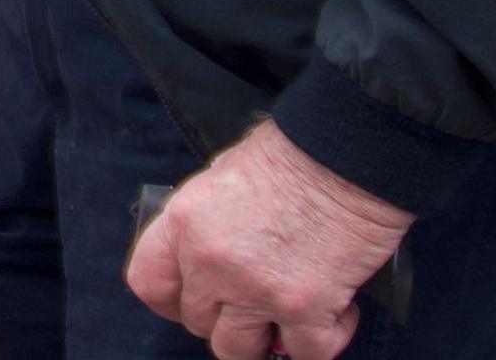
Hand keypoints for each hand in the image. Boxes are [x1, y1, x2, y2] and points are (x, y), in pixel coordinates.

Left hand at [125, 122, 413, 358]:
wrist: (345, 155)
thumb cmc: (292, 156)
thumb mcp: (221, 177)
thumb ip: (205, 222)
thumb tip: (205, 252)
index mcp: (184, 224)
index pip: (149, 283)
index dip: (171, 301)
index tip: (190, 303)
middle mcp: (210, 262)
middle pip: (197, 321)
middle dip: (225, 318)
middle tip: (253, 305)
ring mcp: (255, 290)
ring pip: (238, 350)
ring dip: (264, 341)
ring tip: (285, 321)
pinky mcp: (305, 308)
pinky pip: (305, 355)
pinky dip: (322, 342)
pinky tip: (335, 314)